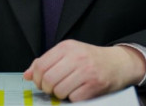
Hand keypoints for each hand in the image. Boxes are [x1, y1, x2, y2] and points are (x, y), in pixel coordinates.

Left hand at [23, 40, 145, 101]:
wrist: (118, 63)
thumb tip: (27, 75)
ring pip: (60, 90)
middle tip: (52, 89)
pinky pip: (74, 98)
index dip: (37, 78)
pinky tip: (78, 92)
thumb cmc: (90, 59)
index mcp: (66, 47)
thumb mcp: (68, 54)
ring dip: (60, 95)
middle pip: (49, 79)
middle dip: (47, 89)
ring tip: (66, 90)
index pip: (41, 66)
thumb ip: (46, 62)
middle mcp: (76, 57)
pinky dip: (73, 99)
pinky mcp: (95, 85)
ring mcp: (86, 71)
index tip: (41, 83)